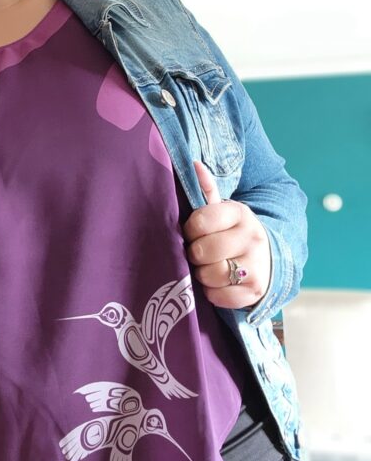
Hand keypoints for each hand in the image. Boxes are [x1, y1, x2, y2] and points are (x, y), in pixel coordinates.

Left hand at [182, 161, 270, 309]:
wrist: (269, 259)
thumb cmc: (234, 233)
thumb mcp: (224, 211)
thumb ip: (207, 190)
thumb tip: (195, 164)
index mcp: (240, 214)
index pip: (200, 221)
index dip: (190, 230)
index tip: (194, 233)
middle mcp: (252, 237)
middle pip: (203, 251)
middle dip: (194, 254)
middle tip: (199, 253)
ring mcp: (257, 266)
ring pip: (210, 275)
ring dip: (203, 275)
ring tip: (209, 268)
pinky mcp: (256, 291)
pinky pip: (219, 297)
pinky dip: (213, 293)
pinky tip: (219, 283)